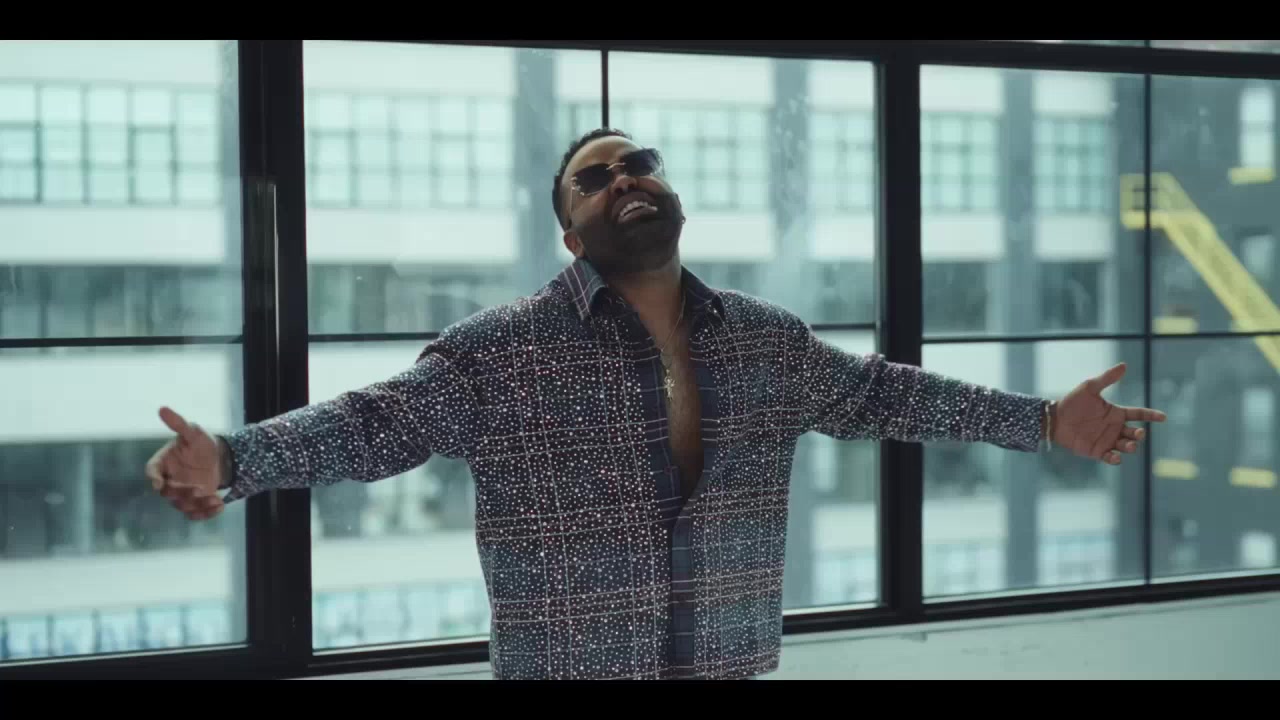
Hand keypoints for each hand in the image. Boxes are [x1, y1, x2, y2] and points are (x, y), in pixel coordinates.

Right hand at [144, 406, 226, 520]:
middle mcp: (168, 480)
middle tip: (199, 489)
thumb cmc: (200, 443)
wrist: (218, 457)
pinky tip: (220, 506)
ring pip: (183, 506)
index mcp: (163, 462)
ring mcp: (180, 494)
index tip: (158, 484)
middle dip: (182, 493)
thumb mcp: (193, 432)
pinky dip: (207, 514)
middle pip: (168, 493)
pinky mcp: (194, 503)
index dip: (154, 478)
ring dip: (198, 505)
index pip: (152, 471)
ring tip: (216, 499)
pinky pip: (195, 514)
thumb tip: (162, 408)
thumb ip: (179, 424)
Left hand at [1052, 363, 1166, 465]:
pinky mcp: (1097, 451)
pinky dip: (1115, 459)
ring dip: (1131, 447)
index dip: (1152, 415)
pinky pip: (1111, 458)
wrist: (1055, 419)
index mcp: (1116, 413)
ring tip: (1129, 445)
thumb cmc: (1072, 402)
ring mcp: (1107, 440)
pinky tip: (1116, 458)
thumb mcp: (1089, 388)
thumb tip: (1124, 365)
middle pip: (1135, 433)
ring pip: (1126, 446)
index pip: (1139, 414)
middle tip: (1138, 433)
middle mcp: (1115, 428)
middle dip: (1140, 435)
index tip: (1163, 417)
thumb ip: (1107, 378)